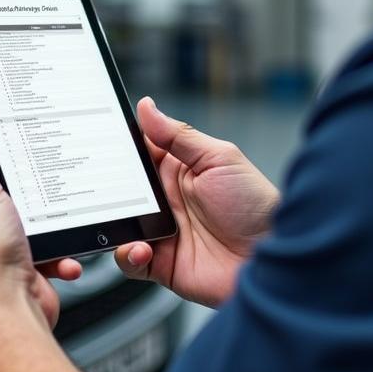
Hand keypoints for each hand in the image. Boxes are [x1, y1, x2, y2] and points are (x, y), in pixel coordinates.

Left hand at [0, 116, 81, 327]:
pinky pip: (48, 251)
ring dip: (50, 228)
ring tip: (51, 228)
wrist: (10, 310)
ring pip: (33, 224)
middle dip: (31, 198)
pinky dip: (60, 254)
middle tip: (41, 192)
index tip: (18, 154)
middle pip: (7, 197)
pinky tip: (60, 257)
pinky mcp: (23, 268)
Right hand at [115, 98, 279, 307]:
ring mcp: (162, 232)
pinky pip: (129, 260)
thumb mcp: (219, 158)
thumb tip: (147, 107)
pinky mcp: (161, 264)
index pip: (138, 153)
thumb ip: (178, 136)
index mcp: (177, 170)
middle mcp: (165, 201)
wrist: (273, 259)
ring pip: (120, 224)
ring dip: (114, 222)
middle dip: (107, 187)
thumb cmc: (256, 205)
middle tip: (101, 185)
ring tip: (124, 219)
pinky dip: (127, 255)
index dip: (118, 147)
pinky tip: (142, 248)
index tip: (99, 140)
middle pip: (121, 189)